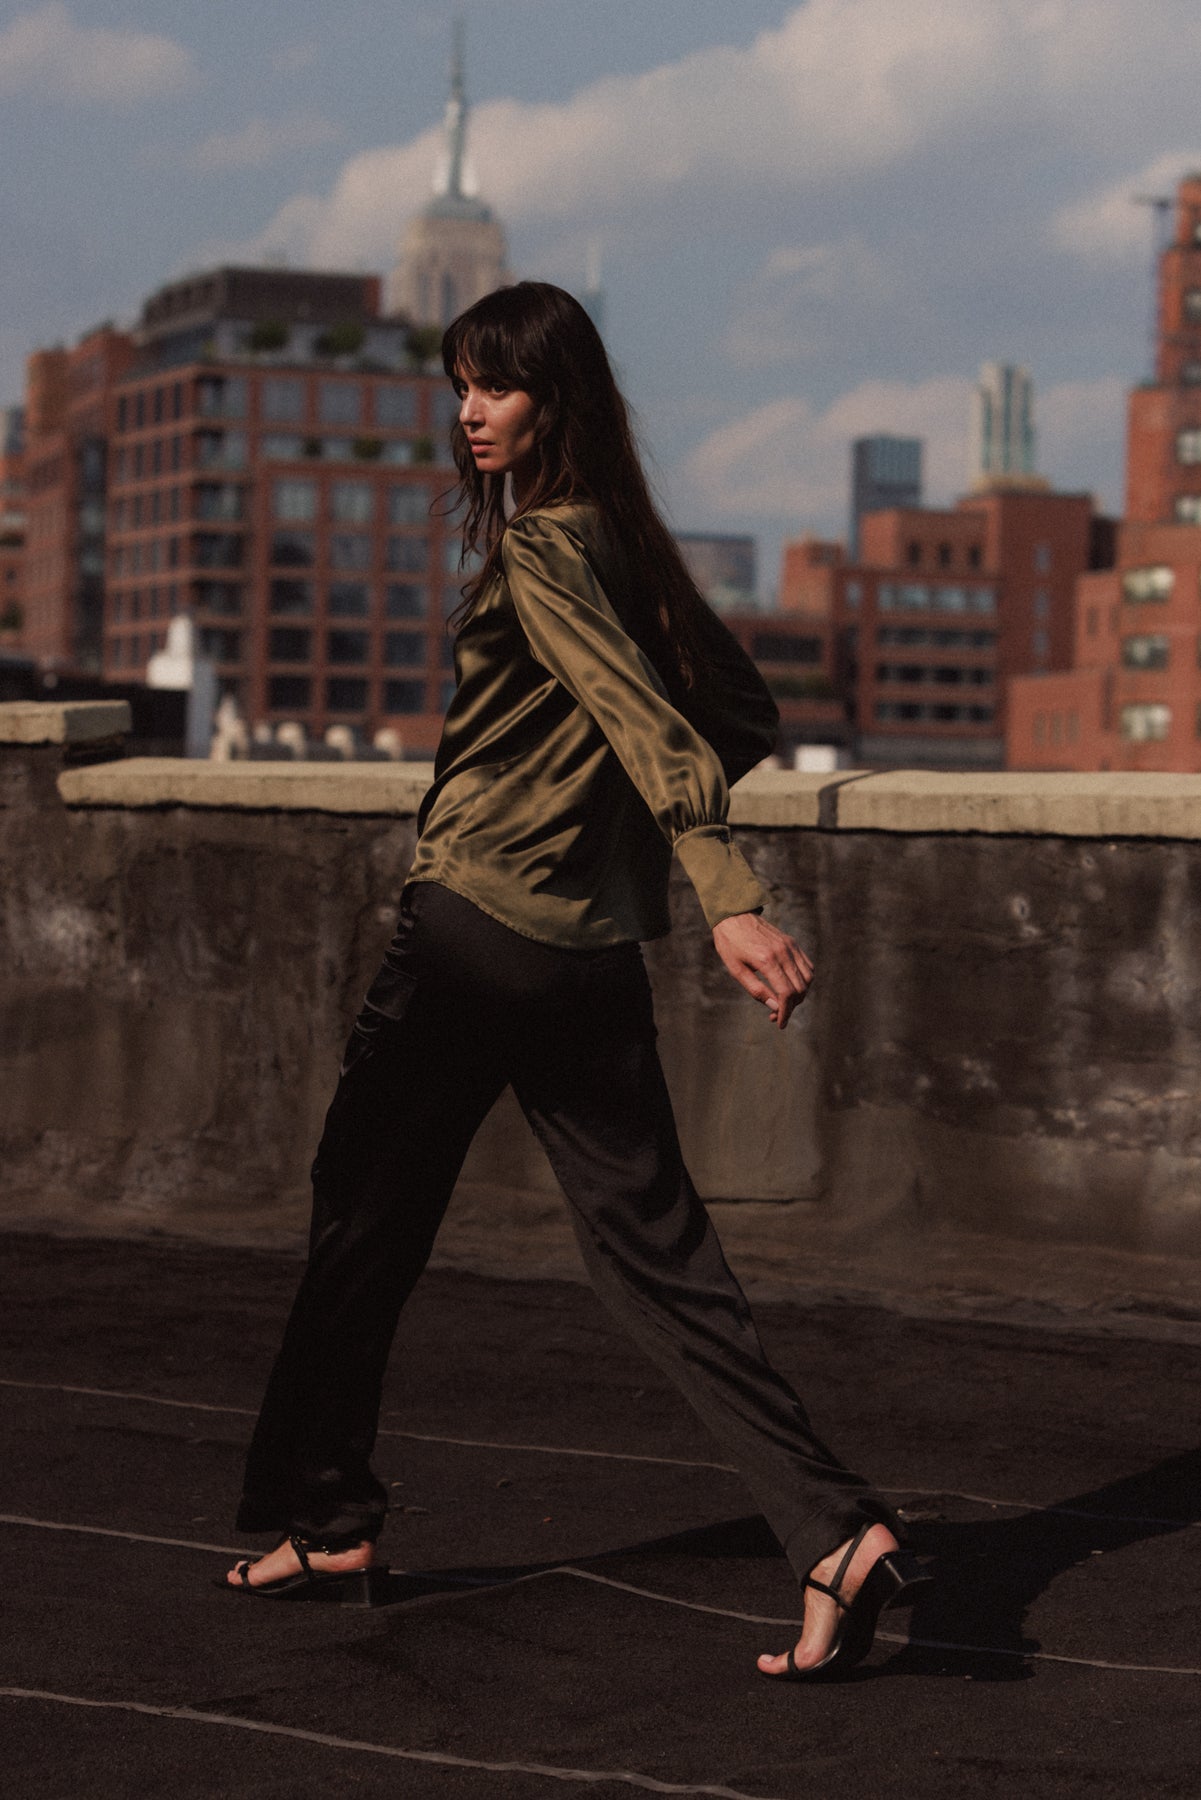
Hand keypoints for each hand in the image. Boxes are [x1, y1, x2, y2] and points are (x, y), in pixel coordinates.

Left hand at [712, 913, 813, 1029]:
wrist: (734, 915)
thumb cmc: (730, 944)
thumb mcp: (736, 970)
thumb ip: (756, 990)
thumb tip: (775, 1008)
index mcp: (767, 961)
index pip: (786, 994)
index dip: (786, 1012)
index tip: (780, 1023)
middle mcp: (783, 953)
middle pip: (800, 988)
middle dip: (791, 1007)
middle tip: (776, 1015)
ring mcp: (790, 946)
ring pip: (808, 978)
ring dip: (800, 995)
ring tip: (784, 1001)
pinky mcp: (792, 943)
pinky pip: (807, 966)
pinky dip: (804, 980)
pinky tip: (791, 986)